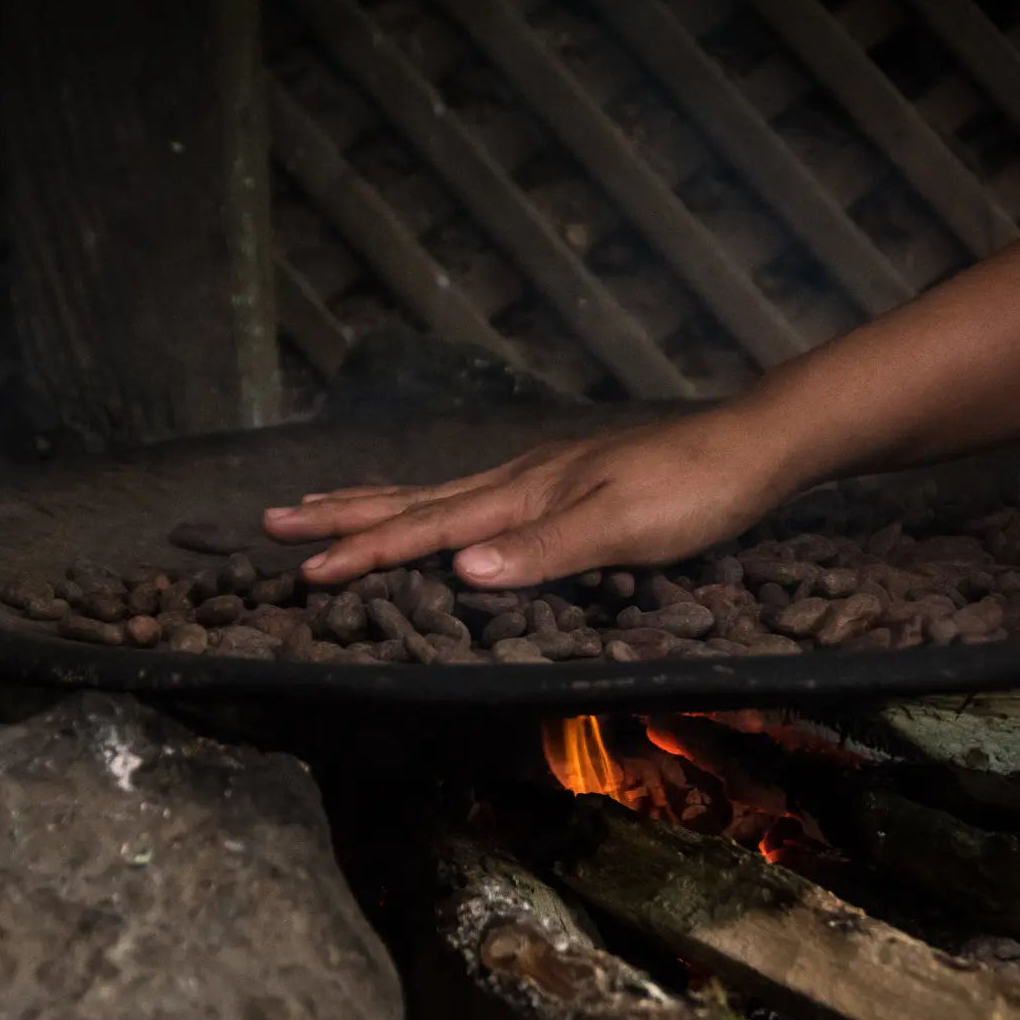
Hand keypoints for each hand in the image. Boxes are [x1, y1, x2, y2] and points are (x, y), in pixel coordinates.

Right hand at [263, 408, 790, 587]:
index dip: (365, 551)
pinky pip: (468, 495)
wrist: (746, 448)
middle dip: (342, 515)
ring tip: (323, 502)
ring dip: (373, 502)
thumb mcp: (623, 527)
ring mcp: (534, 478)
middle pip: (413, 500)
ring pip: (435, 492)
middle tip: (275, 520)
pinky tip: (427, 506)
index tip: (305, 570)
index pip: (427, 528)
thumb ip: (544, 549)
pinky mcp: (555, 482)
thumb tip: (459, 571)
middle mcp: (516, 482)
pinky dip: (426, 503)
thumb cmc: (691, 493)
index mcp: (523, 495)